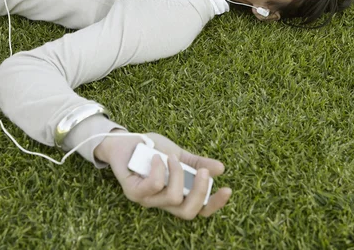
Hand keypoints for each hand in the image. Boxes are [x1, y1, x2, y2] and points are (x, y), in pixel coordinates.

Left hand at [95, 130, 231, 219]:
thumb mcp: (179, 154)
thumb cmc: (153, 150)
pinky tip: (157, 158)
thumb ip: (197, 163)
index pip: (200, 209)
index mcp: (178, 195)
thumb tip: (221, 169)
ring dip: (177, 173)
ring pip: (173, 197)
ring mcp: (148, 200)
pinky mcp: (133, 192)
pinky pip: (154, 186)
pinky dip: (159, 170)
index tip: (227, 189)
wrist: (126, 141)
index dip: (215, 204)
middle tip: (202, 171)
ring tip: (171, 157)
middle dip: (199, 191)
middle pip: (188, 212)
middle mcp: (163, 202)